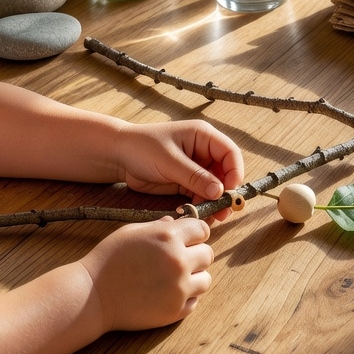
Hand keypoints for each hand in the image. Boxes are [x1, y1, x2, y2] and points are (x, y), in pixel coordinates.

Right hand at [79, 216, 213, 330]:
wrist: (92, 296)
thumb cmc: (108, 260)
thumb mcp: (131, 232)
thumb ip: (158, 226)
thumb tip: (176, 222)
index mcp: (169, 237)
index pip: (203, 229)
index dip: (195, 233)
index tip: (187, 240)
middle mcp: (179, 261)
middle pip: (208, 254)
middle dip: (195, 255)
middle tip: (177, 260)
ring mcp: (179, 288)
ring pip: (205, 280)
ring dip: (194, 278)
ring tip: (172, 279)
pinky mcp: (175, 311)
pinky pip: (194, 301)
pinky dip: (185, 298)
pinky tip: (166, 293)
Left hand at [118, 120, 243, 221]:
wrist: (118, 156)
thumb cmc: (142, 148)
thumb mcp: (170, 161)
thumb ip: (195, 177)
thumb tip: (219, 191)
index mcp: (203, 136)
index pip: (230, 153)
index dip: (234, 171)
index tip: (229, 190)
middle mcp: (203, 151)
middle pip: (225, 172)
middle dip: (226, 191)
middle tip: (225, 210)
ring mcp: (195, 168)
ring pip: (214, 186)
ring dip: (215, 201)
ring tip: (214, 217)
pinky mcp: (185, 182)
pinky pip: (200, 194)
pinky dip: (202, 204)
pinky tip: (199, 214)